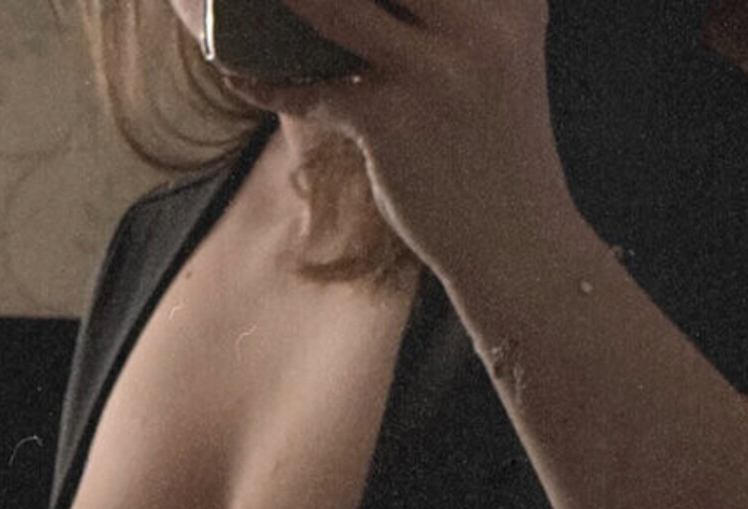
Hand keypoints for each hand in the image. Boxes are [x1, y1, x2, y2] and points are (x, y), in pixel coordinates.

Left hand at [249, 0, 575, 277]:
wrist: (518, 245)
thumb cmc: (496, 151)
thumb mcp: (497, 59)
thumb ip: (452, 12)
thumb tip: (351, 4)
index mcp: (507, 0)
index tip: (345, 1)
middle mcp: (479, 23)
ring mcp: (436, 73)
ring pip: (333, 7)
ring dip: (279, 2)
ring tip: (229, 2)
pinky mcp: (395, 123)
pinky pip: (311, 89)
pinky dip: (267, 83)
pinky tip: (239, 76)